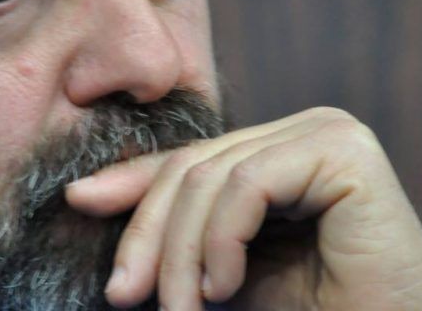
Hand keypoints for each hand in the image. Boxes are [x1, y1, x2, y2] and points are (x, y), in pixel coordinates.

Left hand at [66, 108, 421, 309]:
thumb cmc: (309, 308)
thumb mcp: (219, 262)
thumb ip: (173, 226)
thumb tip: (86, 192)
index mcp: (275, 148)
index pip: (188, 160)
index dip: (131, 183)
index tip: (79, 201)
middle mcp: (299, 129)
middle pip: (191, 168)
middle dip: (150, 236)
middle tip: (125, 295)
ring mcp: (322, 131)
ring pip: (210, 178)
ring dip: (182, 253)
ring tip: (183, 309)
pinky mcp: (341, 149)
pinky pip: (248, 185)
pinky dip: (222, 241)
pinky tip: (225, 287)